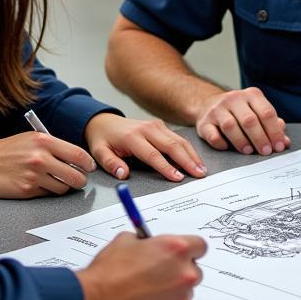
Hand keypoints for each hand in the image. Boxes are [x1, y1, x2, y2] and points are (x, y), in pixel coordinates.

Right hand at [0, 133, 94, 198]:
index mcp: (43, 141)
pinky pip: (48, 194)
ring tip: (60, 181)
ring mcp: (34, 175)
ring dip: (65, 187)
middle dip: (80, 179)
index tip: (90, 166)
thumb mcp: (30, 139)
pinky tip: (43, 184)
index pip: (77, 153)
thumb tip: (74, 158)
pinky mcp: (27, 190)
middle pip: (75, 175)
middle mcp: (40, 157)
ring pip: (63, 187)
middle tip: (79, 179)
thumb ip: (52, 146)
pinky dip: (49, 191)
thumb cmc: (6, 151)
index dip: (88, 163)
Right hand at [76, 232, 207, 299]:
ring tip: (147, 293)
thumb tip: (151, 244)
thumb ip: (146, 241)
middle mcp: (184, 273)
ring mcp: (181, 299)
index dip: (189, 250)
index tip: (181, 254)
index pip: (200, 246)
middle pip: (195, 271)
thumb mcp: (125, 241)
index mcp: (176, 249)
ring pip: (185, 293)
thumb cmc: (108, 274)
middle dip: (180, 272)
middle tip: (159, 275)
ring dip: (172, 292)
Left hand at [84, 113, 206, 182]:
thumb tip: (123, 174)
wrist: (104, 121)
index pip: (153, 154)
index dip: (166, 167)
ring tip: (201, 169)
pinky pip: (177, 138)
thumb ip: (111, 164)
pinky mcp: (161, 126)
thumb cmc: (104, 139)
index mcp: (132, 136)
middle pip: (172, 145)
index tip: (178, 178)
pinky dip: (188, 150)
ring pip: (178, 140)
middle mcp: (147, 128)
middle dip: (187, 161)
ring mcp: (156, 125)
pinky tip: (195, 160)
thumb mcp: (99, 152)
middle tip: (199, 174)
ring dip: (191, 155)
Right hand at [194, 87, 289, 154]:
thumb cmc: (239, 112)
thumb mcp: (257, 113)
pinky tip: (227, 147)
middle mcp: (234, 99)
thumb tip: (284, 141)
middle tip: (265, 152)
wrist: (208, 104)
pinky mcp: (204, 122)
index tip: (278, 146)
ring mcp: (217, 109)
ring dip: (242, 142)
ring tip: (249, 151)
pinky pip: (213, 135)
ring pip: (231, 126)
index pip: (266, 112)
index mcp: (251, 95)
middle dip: (260, 139)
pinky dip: (221, 143)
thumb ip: (272, 126)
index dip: (274, 131)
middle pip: (250, 120)